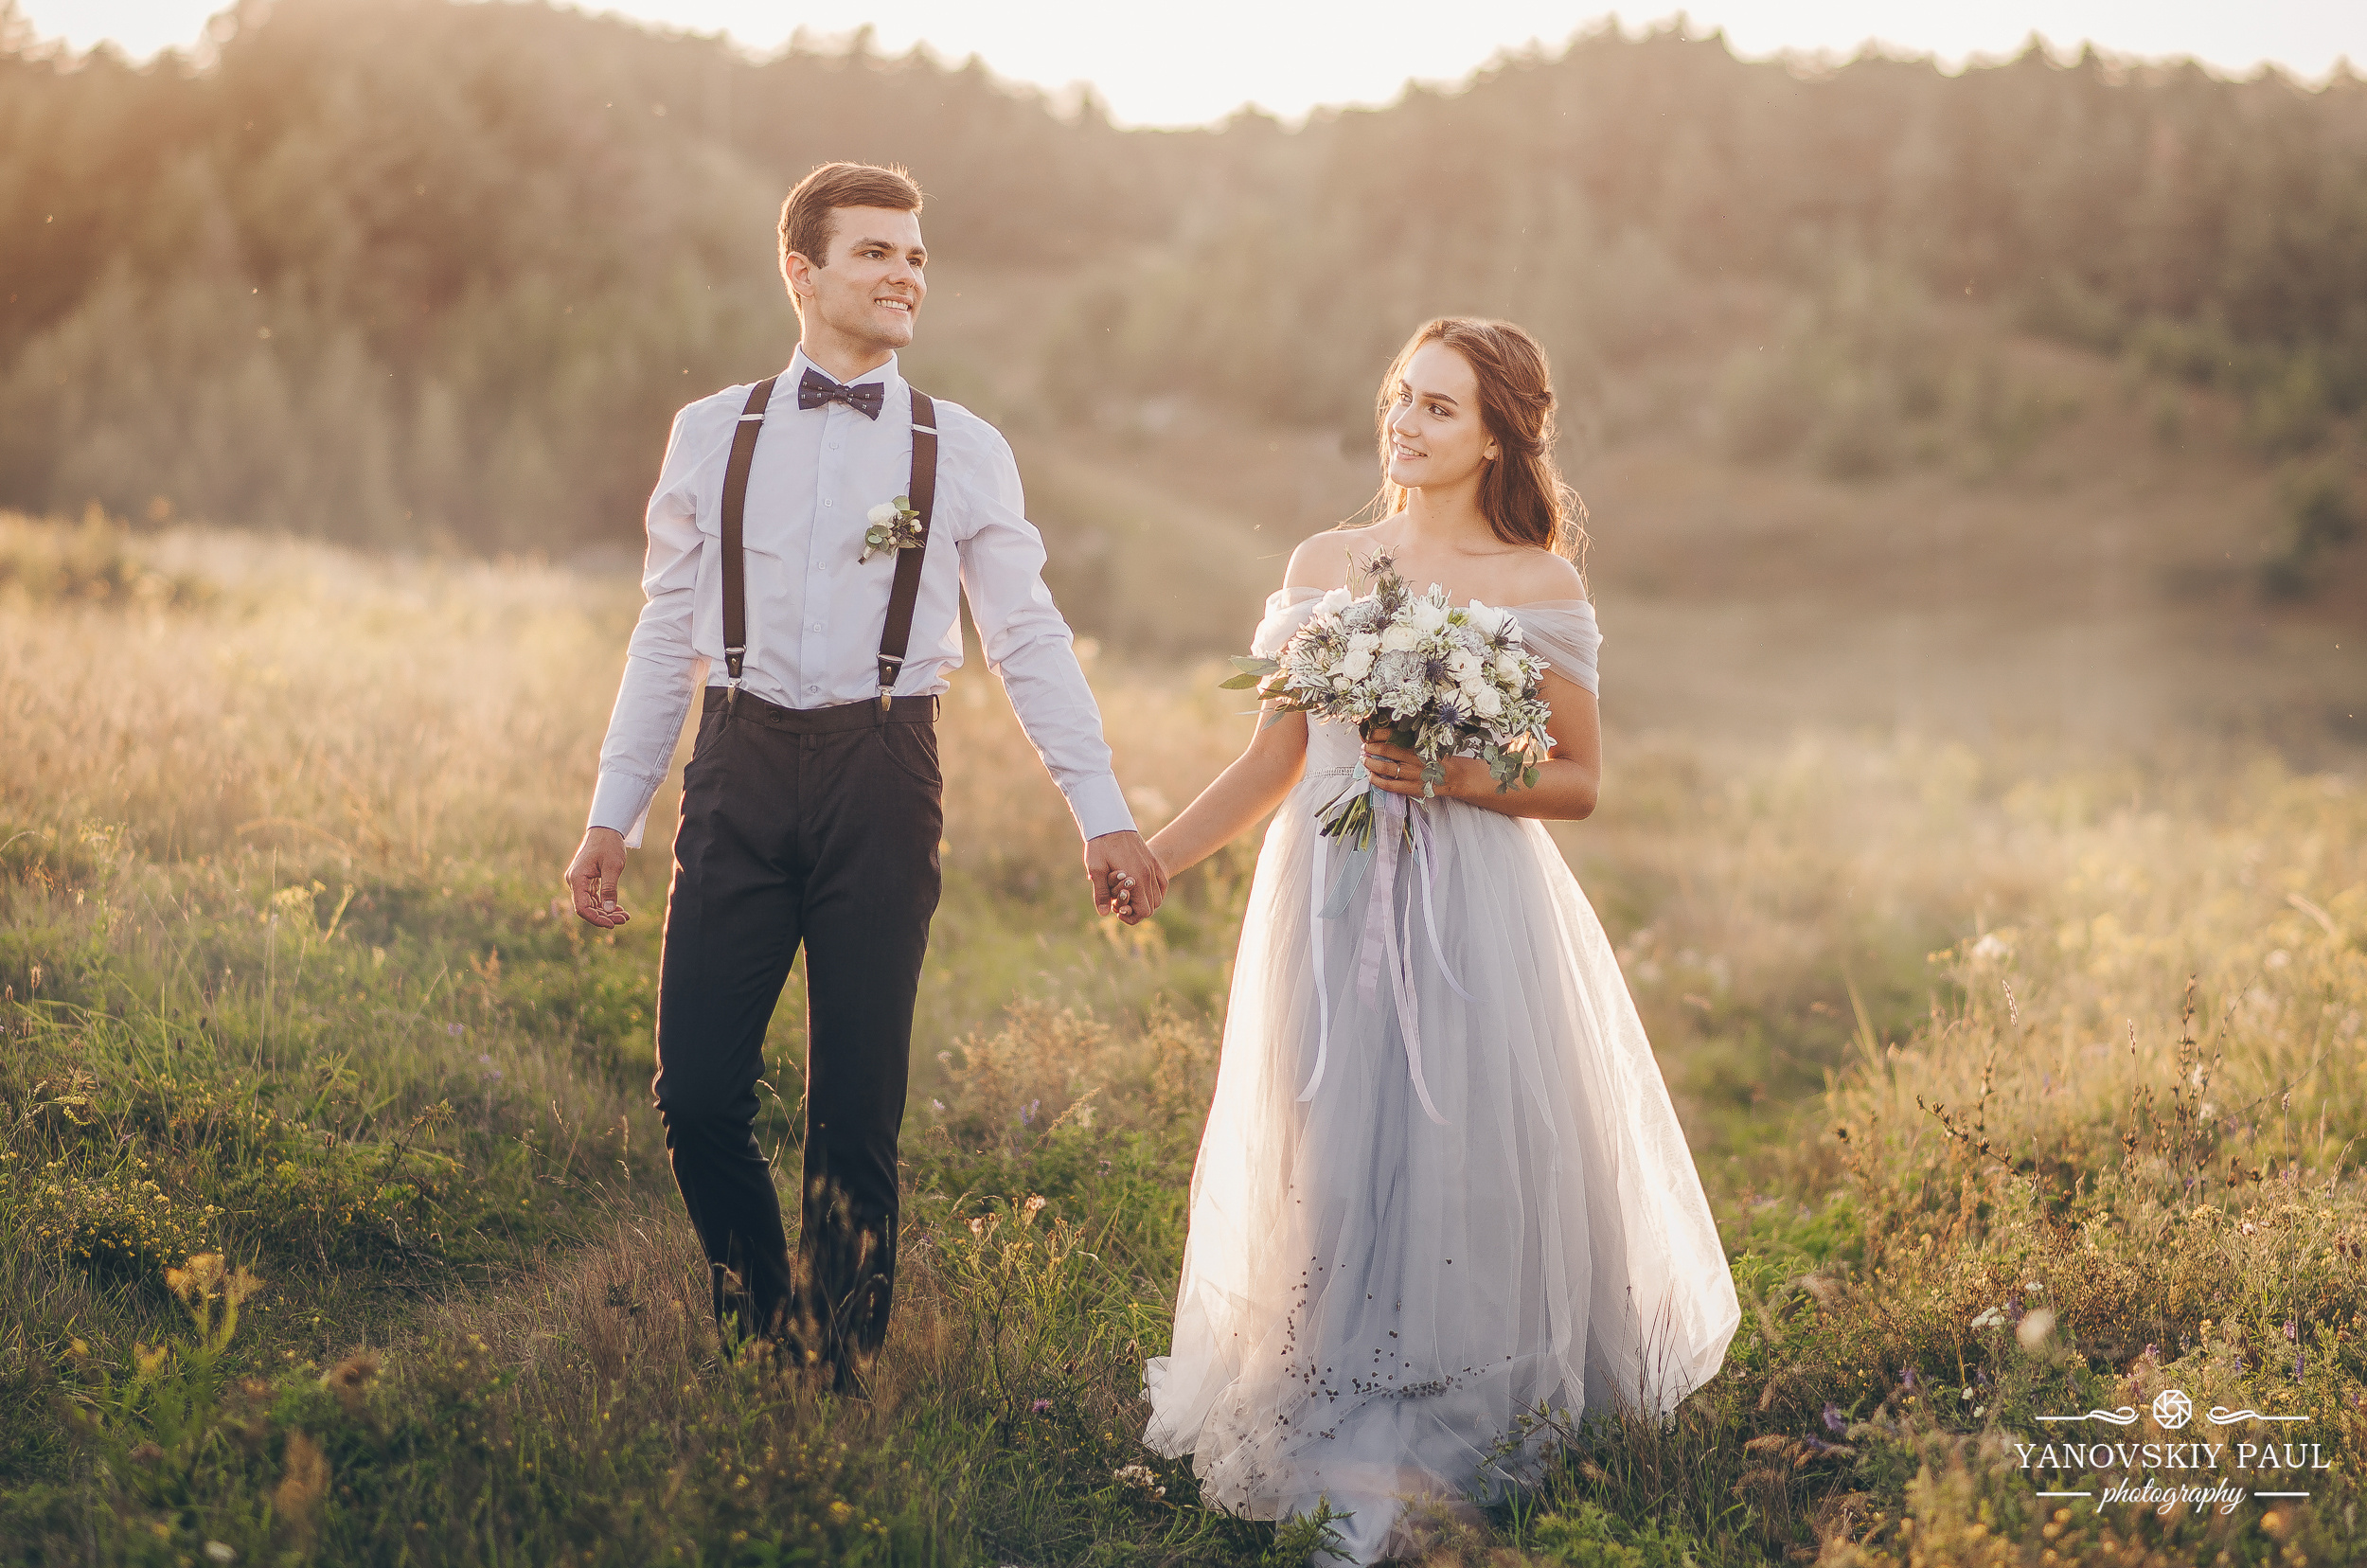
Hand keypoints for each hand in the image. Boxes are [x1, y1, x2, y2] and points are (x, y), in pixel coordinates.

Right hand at [565, 827, 630, 927]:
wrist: (606, 829)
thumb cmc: (609, 845)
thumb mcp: (613, 867)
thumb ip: (610, 889)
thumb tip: (608, 910)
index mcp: (577, 879)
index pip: (582, 907)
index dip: (596, 919)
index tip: (613, 924)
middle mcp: (574, 881)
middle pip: (586, 907)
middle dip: (605, 916)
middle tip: (624, 919)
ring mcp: (579, 881)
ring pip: (590, 904)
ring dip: (606, 912)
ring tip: (624, 916)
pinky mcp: (586, 880)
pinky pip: (593, 897)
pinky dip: (604, 903)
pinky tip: (618, 909)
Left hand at [1084, 829, 1166, 923]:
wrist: (1110, 822)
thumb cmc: (1100, 845)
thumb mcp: (1096, 869)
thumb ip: (1101, 893)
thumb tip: (1104, 913)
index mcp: (1136, 879)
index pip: (1144, 911)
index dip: (1131, 917)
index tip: (1117, 911)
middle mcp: (1148, 875)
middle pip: (1151, 907)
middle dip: (1136, 910)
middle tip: (1119, 903)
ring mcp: (1153, 867)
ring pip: (1157, 897)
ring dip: (1145, 901)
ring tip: (1128, 896)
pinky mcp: (1153, 861)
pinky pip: (1162, 883)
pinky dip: (1155, 891)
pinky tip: (1141, 889)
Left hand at [1362, 738, 1483, 799]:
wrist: (1455, 777)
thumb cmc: (1438, 758)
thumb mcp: (1427, 744)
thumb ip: (1410, 740)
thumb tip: (1386, 734)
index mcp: (1419, 744)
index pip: (1393, 735)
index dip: (1376, 734)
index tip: (1367, 733)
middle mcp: (1415, 758)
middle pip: (1387, 750)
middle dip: (1371, 747)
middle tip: (1363, 745)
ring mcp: (1413, 774)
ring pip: (1385, 768)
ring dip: (1371, 762)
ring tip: (1364, 758)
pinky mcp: (1411, 788)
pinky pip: (1389, 785)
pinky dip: (1376, 780)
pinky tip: (1370, 775)